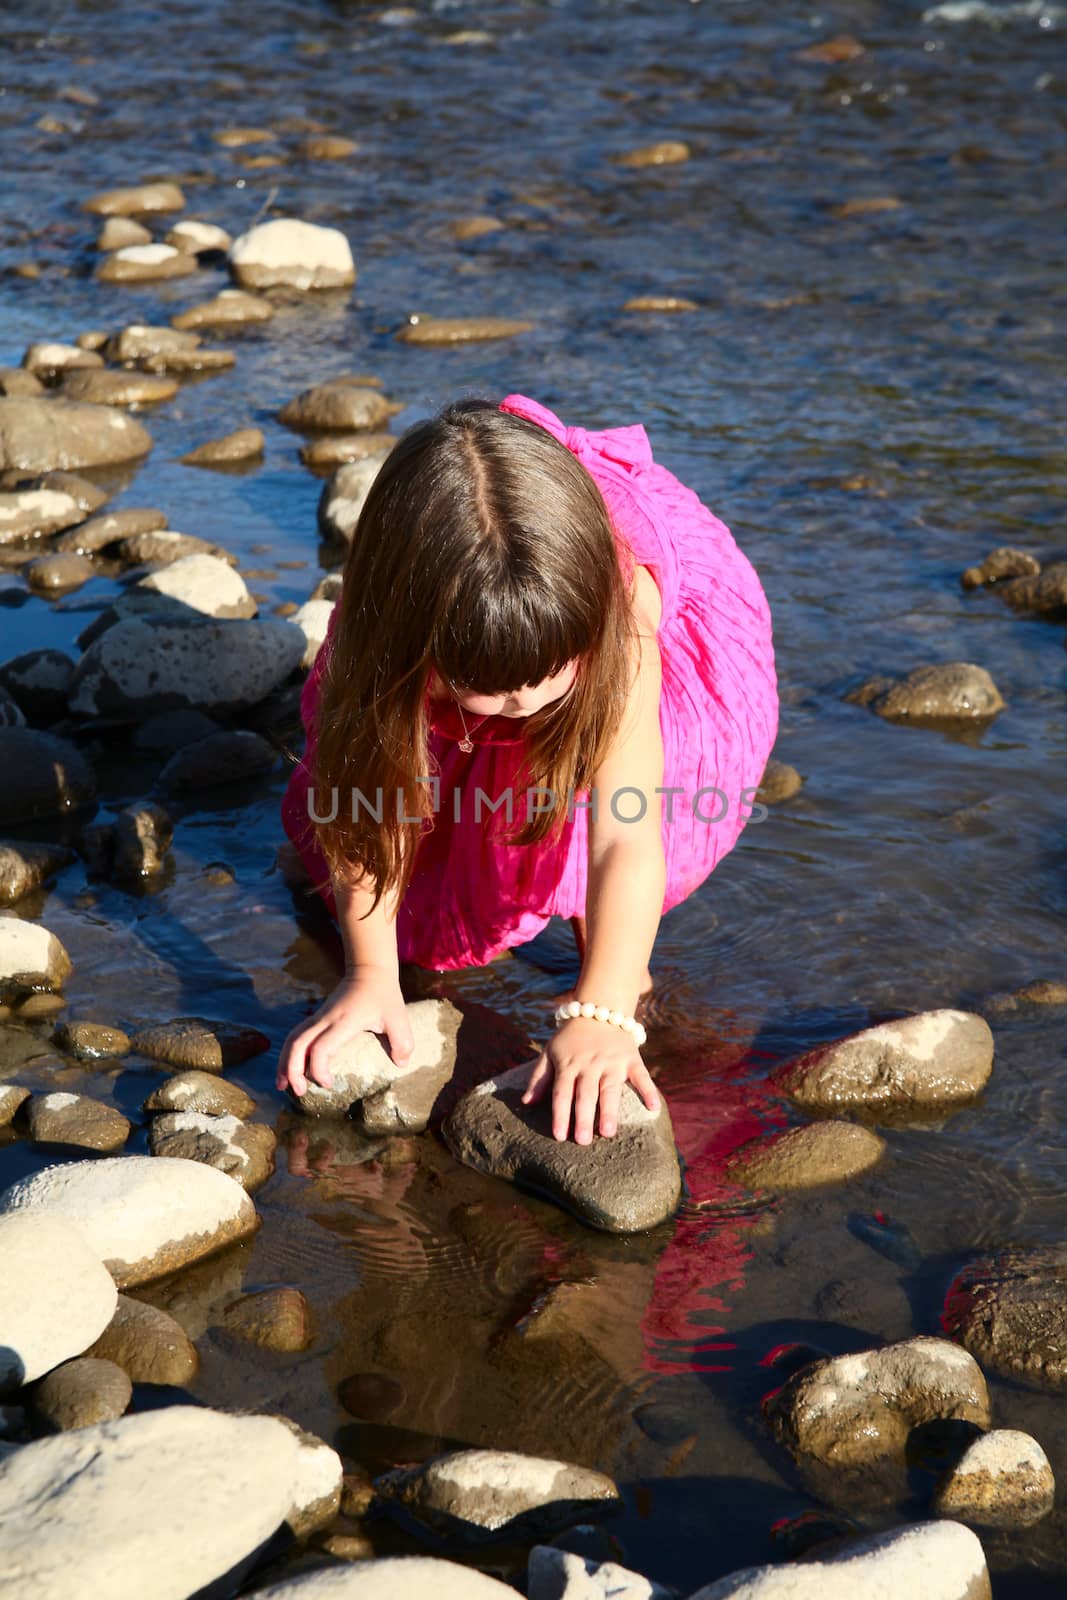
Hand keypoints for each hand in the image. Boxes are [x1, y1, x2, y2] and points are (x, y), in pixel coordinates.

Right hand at [275, 966, 413, 1097]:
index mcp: (344, 1021)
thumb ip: (402, 1042)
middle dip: (292, 1070)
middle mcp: (326, 1019)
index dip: (319, 1068)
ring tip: (282, 1086)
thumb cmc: (383, 995)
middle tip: (299, 1092)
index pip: (321, 1047)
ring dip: (285, 1063)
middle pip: (298, 1044)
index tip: (328, 1084)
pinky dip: (289, 1054)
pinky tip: (290, 1070)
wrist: (368, 970)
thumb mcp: (398, 1017)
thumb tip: (400, 1065)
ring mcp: (318, 1017)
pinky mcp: (316, 1018)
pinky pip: (296, 1036)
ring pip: (292, 1039)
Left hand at [520, 1016, 660, 1143]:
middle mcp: (590, 1064)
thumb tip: (526, 1102)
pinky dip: (649, 1090)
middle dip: (583, 1118)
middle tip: (582, 1141)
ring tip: (608, 1132)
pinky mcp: (632, 1058)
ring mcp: (612, 1062)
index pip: (562, 1093)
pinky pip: (641, 1075)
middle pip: (585, 1094)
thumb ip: (539, 1078)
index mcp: (568, 1065)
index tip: (559, 1136)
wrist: (598, 1010)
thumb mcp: (550, 1052)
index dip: (560, 1114)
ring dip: (610, 1110)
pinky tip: (653, 1108)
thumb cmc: (570, 1039)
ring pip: (611, 1088)